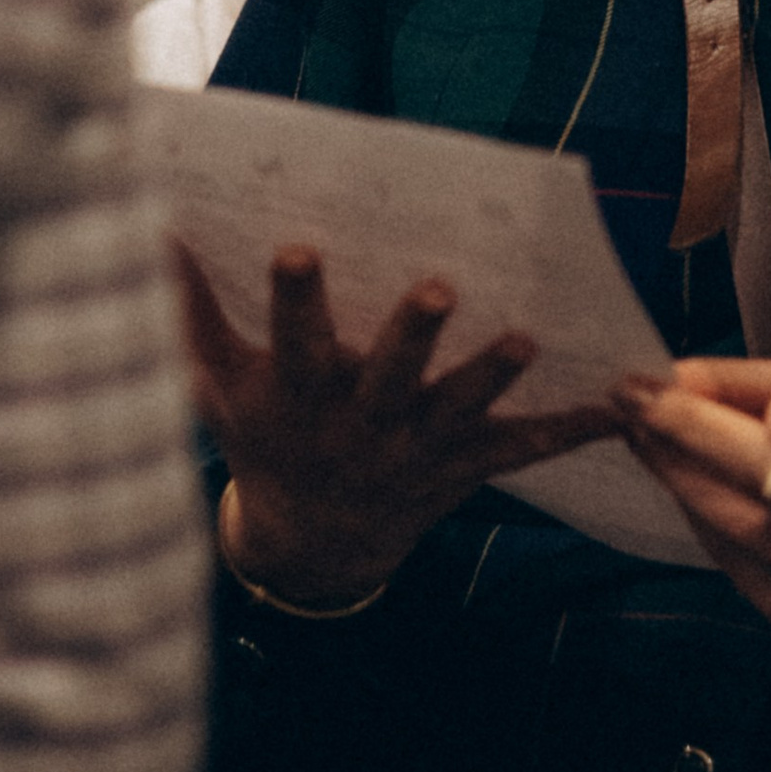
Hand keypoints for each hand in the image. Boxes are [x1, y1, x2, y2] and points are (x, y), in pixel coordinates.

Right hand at [175, 244, 611, 605]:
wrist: (311, 546)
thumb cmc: (260, 441)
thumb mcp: (214, 385)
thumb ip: (187, 308)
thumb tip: (149, 225)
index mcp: (300, 399)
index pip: (293, 342)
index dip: (296, 300)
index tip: (297, 247)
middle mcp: (361, 426)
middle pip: (390, 378)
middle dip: (414, 336)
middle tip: (440, 288)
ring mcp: (418, 450)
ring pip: (462, 411)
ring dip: (493, 377)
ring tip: (526, 340)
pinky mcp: (467, 467)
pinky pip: (526, 449)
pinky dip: (574, 428)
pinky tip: (622, 403)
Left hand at [616, 356, 770, 642]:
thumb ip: (755, 383)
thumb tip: (675, 379)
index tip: (716, 387)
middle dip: (697, 434)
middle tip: (633, 399)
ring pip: (759, 535)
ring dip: (687, 482)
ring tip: (643, 438)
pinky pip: (753, 581)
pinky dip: (710, 532)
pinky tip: (683, 491)